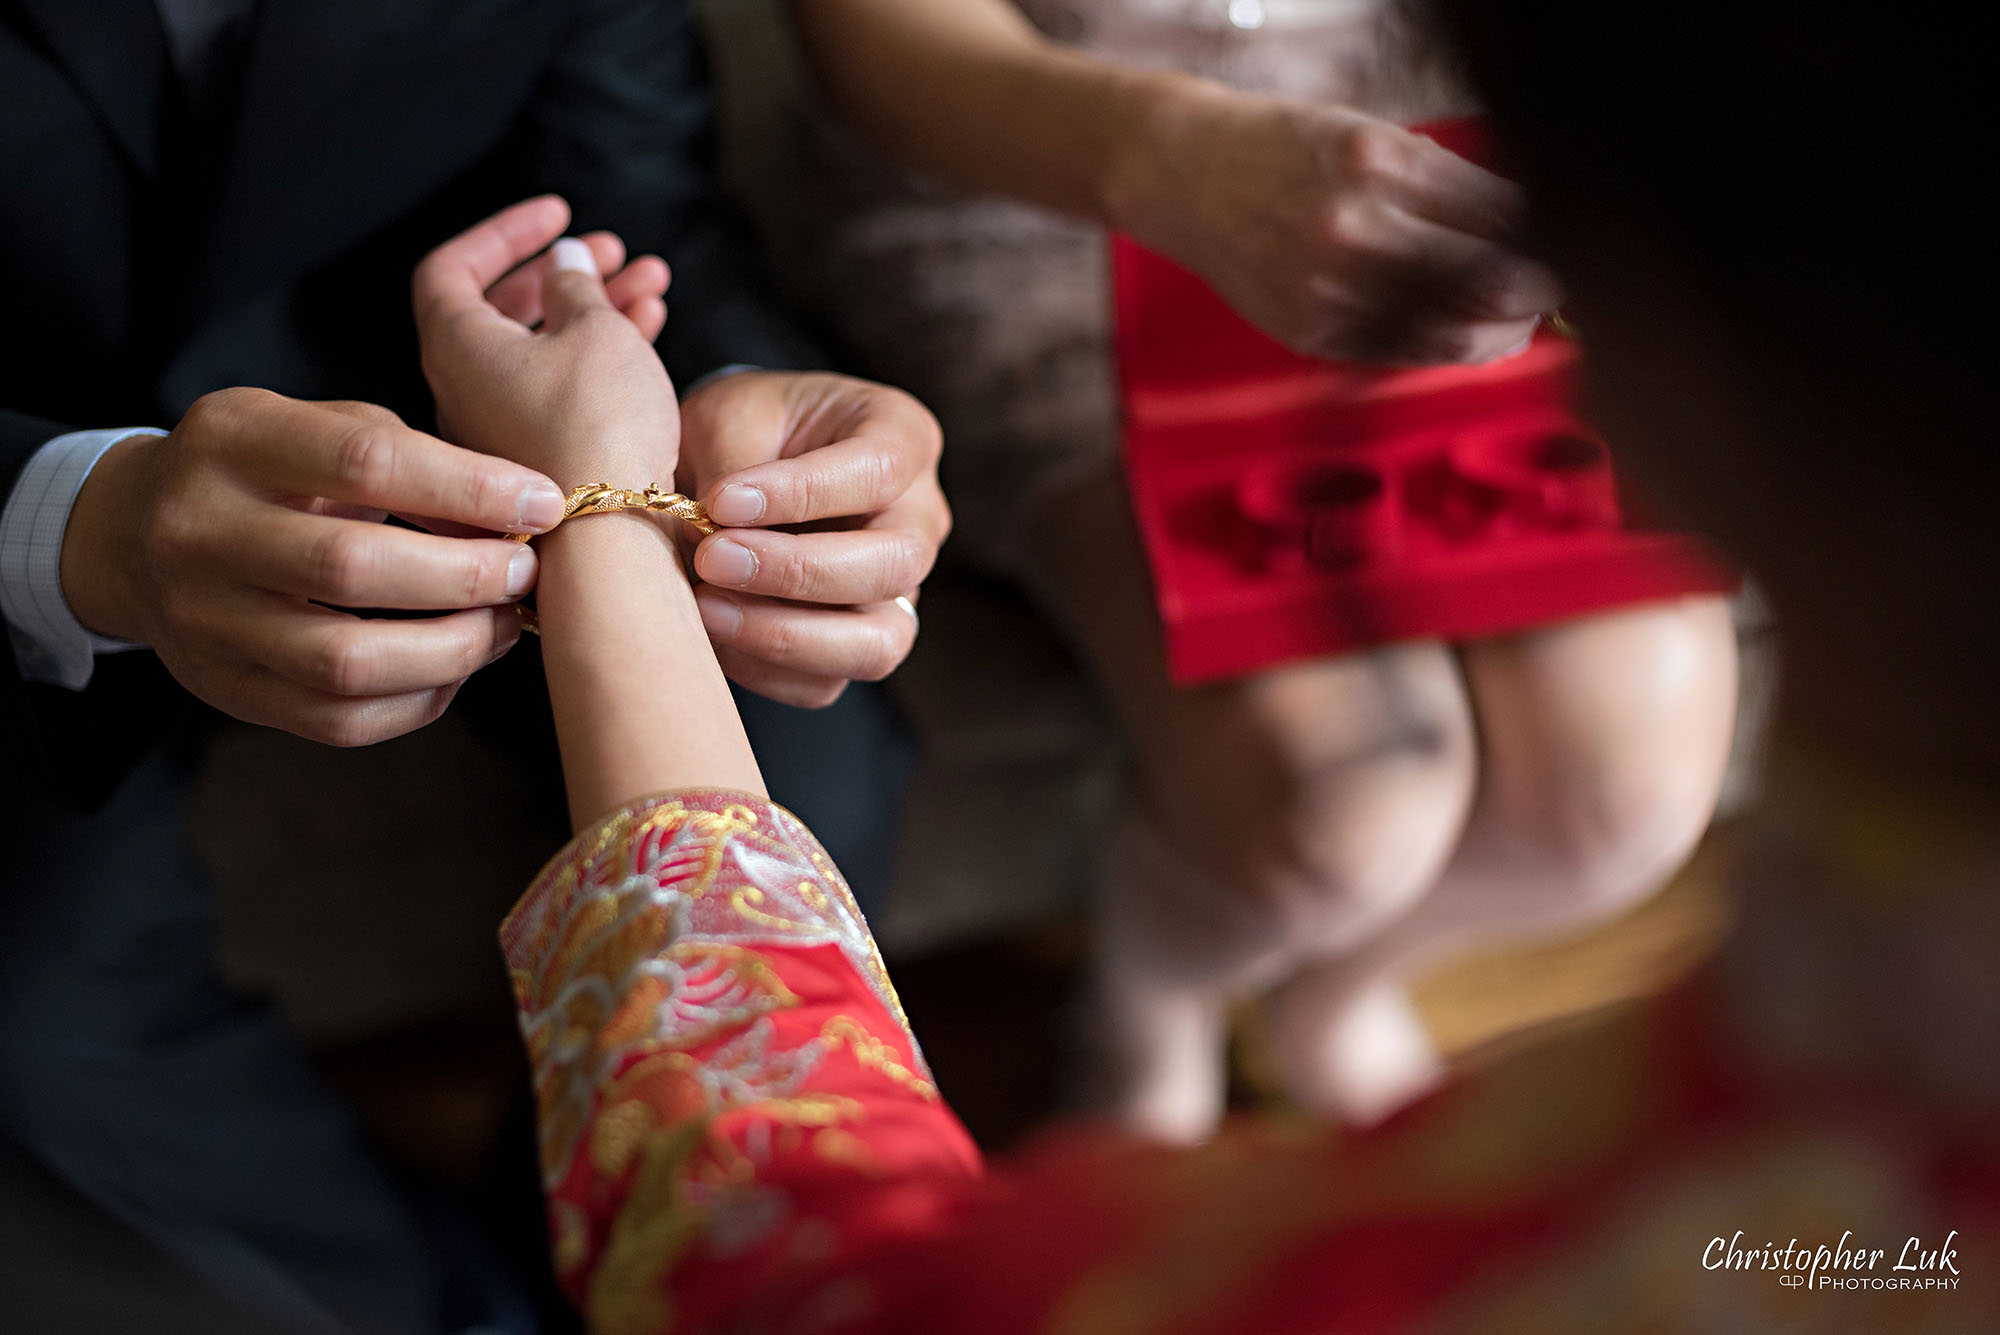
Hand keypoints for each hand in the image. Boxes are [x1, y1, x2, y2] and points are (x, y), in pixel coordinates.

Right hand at [60, 393, 566, 745]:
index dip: (469, 488)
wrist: (134, 535)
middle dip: (464, 576)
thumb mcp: (315, 426)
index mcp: (233, 440)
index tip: (542, 504)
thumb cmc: (267, 472)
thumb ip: (406, 455)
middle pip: (350, 568)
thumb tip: (515, 511)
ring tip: (503, 624)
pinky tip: (456, 668)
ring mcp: (204, 620)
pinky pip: (337, 719)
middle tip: (525, 572)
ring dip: (451, 651)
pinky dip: (418, 700)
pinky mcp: (225, 689)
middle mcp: (200, 531)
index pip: (365, 461)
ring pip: (344, 662)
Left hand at [414, 196, 678, 483]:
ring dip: (595, 308)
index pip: (454, 266)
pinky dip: (600, 354)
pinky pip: (561, 389)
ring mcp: (498, 428)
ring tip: (650, 283)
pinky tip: (648, 331)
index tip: (557, 215)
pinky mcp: (537, 460)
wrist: (612, 533)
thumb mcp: (596, 329)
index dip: (504, 232)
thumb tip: (566, 263)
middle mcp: (464, 387)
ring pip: (543, 348)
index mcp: (457, 344)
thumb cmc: (598, 423)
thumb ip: (577, 282)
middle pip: (506, 307)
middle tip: (613, 251)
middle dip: (565, 271)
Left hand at [675, 371, 948, 706]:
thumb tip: (717, 536)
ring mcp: (898, 591)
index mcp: (902, 438)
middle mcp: (918, 519)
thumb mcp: (732, 415)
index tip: (721, 501)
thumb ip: (734, 467)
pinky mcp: (857, 643)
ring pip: (878, 642)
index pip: (877, 471)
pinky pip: (826, 682)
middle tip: (712, 559)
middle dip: (799, 572)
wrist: (734, 468)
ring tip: (705, 608)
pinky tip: (712, 632)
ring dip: (786, 635)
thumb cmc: (744, 425)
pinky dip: (765, 668)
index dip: (802, 493)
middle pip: (894, 565)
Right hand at [1111, 87, 1561, 363]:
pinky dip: (1445, 349)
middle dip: (1539, 292)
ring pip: (1450, 334)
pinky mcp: (1309, 332)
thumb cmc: (1287, 150)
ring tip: (1519, 323)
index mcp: (1378, 163)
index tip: (1568, 247)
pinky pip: (1400, 353)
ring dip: (1500, 334)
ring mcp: (1326, 288)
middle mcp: (1352, 228)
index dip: (1550, 240)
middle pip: (1488, 282)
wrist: (1188, 178)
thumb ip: (1446, 184)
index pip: (1501, 217)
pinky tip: (1466, 337)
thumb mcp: (1372, 138)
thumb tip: (1528, 232)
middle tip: (1558, 290)